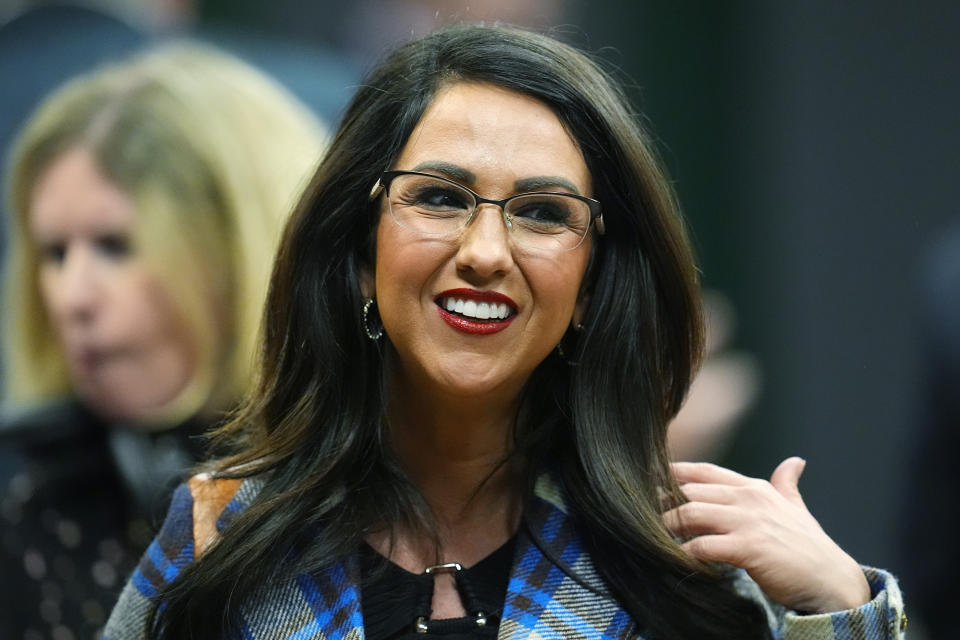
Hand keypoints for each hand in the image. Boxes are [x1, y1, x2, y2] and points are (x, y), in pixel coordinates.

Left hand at [663, 457, 869, 613]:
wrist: (832, 579)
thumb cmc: (810, 546)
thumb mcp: (796, 507)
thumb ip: (787, 484)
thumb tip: (795, 461)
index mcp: (755, 488)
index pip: (705, 471)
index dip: (675, 471)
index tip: (649, 477)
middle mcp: (749, 498)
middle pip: (691, 489)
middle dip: (663, 499)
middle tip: (640, 510)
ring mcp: (749, 522)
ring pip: (691, 513)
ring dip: (668, 524)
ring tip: (653, 533)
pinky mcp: (749, 548)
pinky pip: (704, 545)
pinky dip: (686, 551)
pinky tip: (677, 557)